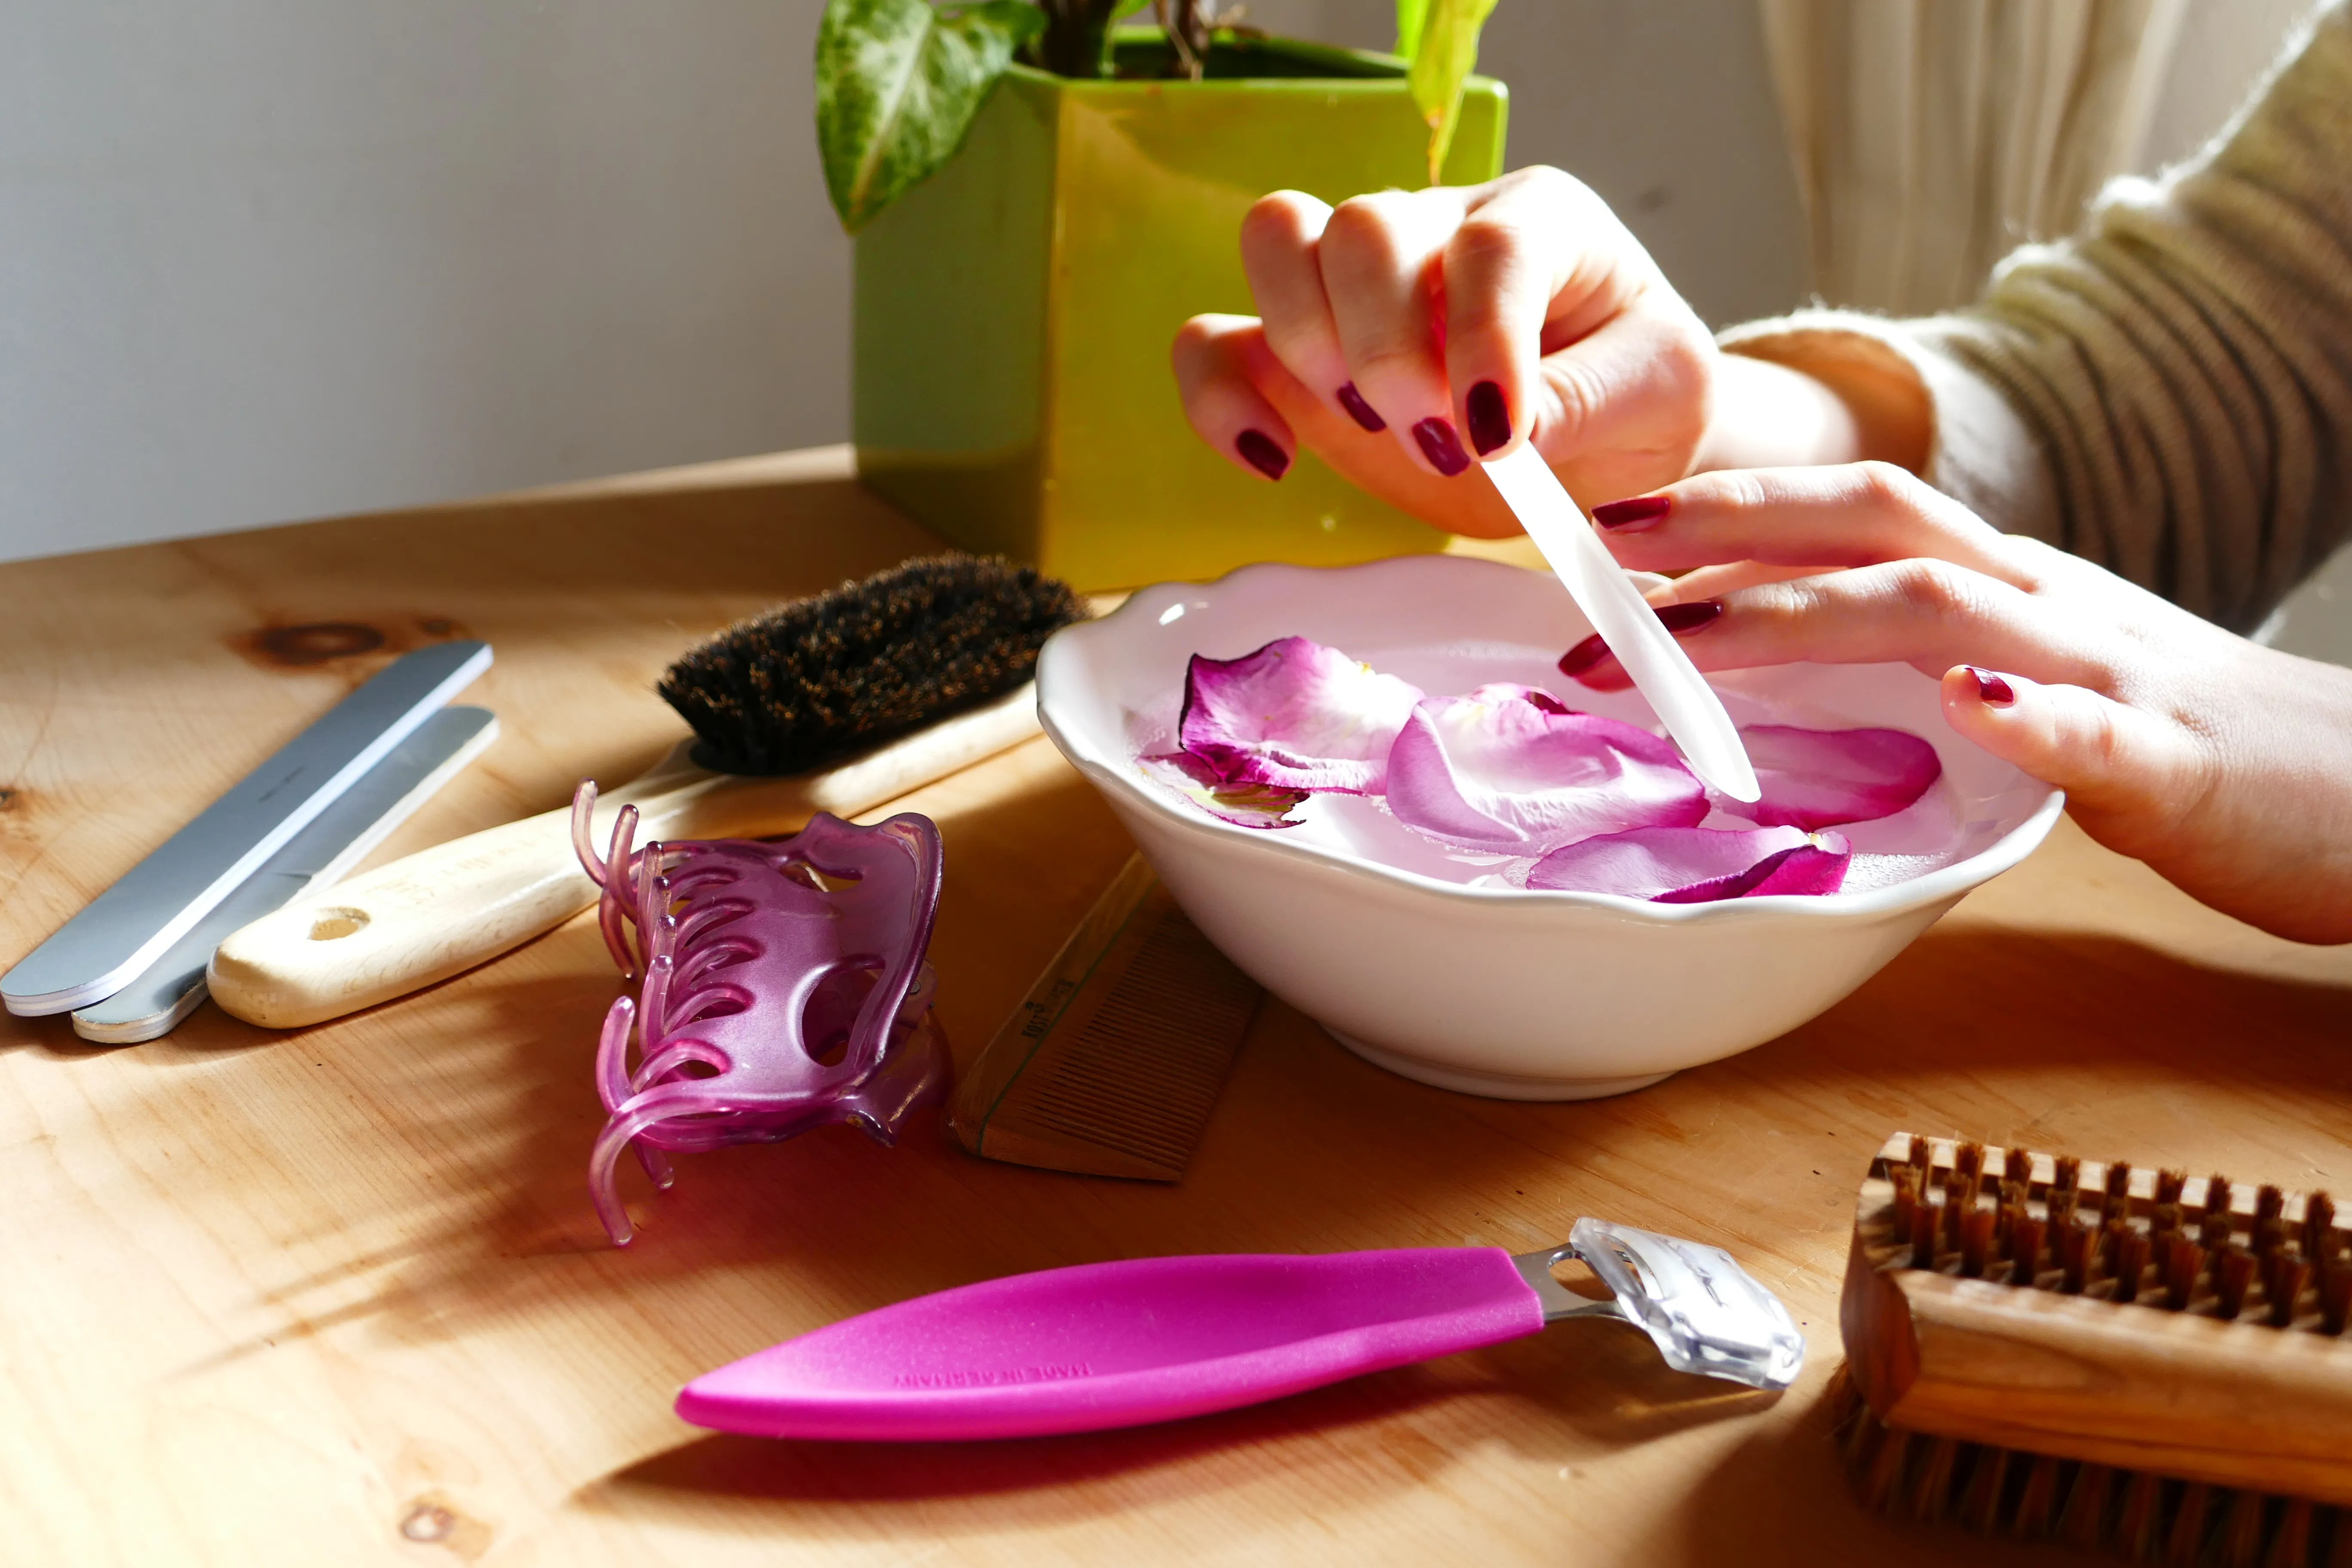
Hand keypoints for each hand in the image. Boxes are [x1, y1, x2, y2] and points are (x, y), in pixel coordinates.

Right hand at [1170, 167, 1876, 534]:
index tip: (1498, 437)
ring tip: (1371, 428)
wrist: (1607, 436)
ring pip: (1278, 244)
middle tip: (1441, 444)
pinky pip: (1211, 340)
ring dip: (1308, 349)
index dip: (1485, 340)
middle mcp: (1436, 226)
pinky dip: (1218, 396)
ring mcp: (1354, 283)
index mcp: (1539, 220)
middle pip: (1364, 228)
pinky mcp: (1296, 355)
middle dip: (1388, 350)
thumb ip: (1591, 398)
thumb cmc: (1636, 397)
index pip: (1490, 246)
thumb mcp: (1663, 395)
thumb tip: (1498, 428)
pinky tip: (1273, 458)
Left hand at [1561, 462, 2351, 943]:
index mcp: (2007, 587)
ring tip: (1686, 638)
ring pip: (1949, 613)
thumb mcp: (2031, 685)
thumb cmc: (2180, 743)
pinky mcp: (2178, 762)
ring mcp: (2112, 676)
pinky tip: (1970, 704)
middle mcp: (2046, 605)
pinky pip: (2099, 732)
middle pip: (1873, 528)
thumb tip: (1776, 667)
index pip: (1850, 517)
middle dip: (1724, 535)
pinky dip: (2029, 716)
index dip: (1725, 508)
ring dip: (1807, 617)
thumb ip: (1922, 665)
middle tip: (1593, 557)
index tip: (1604, 525)